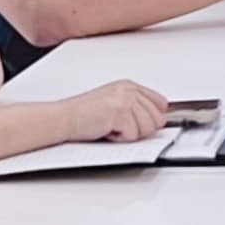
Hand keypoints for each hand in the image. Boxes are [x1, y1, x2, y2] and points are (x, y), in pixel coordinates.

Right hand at [56, 80, 170, 144]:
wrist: (64, 118)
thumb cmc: (84, 114)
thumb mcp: (113, 103)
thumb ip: (135, 107)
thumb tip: (159, 120)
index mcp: (129, 86)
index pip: (160, 102)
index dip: (155, 118)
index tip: (147, 124)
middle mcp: (129, 90)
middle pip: (157, 119)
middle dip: (141, 129)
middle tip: (122, 128)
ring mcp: (125, 100)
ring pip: (146, 129)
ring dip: (129, 134)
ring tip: (112, 127)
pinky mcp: (119, 113)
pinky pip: (132, 136)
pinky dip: (119, 139)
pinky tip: (106, 130)